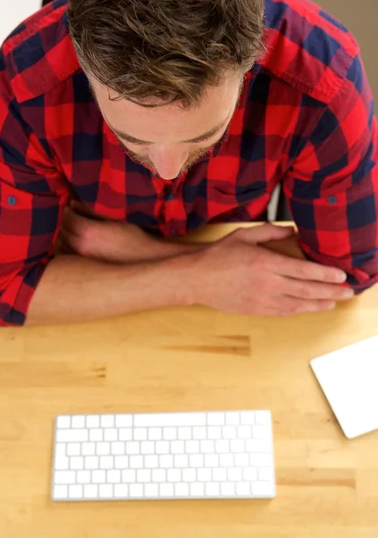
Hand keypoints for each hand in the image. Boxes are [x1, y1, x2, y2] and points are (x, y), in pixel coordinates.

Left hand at [58, 201, 165, 262]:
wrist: (144, 259)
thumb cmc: (133, 236)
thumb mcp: (113, 219)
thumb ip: (91, 211)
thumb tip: (73, 203)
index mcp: (88, 231)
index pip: (68, 218)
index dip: (69, 211)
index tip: (72, 209)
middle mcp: (81, 246)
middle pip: (63, 230)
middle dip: (66, 223)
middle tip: (73, 218)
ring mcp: (82, 259)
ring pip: (63, 244)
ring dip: (66, 236)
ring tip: (74, 232)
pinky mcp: (85, 267)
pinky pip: (68, 256)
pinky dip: (68, 249)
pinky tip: (76, 246)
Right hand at [190, 224, 353, 316]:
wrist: (196, 278)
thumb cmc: (218, 255)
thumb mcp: (243, 235)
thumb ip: (269, 232)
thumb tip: (290, 231)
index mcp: (265, 263)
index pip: (303, 270)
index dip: (325, 274)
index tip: (341, 275)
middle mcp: (267, 283)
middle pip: (306, 290)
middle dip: (330, 291)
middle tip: (348, 292)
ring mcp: (261, 299)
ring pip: (298, 304)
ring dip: (319, 304)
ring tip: (334, 302)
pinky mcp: (256, 310)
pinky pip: (283, 312)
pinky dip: (300, 311)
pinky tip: (309, 308)